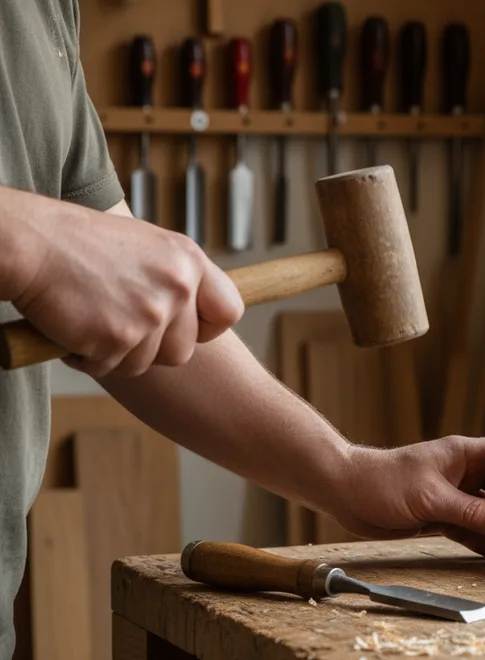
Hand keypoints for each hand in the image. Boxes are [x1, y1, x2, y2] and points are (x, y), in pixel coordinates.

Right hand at [12, 205, 243, 376]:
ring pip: (145, 364)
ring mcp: (150, 313)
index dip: (206, 328)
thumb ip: (174, 278)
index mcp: (189, 261)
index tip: (184, 329)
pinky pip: (109, 367)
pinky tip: (71, 326)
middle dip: (150, 348)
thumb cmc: (80, 244)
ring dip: (116, 353)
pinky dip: (86, 356)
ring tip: (90, 319)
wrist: (31, 242)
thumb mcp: (146, 247)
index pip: (229, 312)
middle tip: (116, 324)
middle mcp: (177, 287)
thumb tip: (192, 315)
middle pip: (183, 351)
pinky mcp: (118, 336)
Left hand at [328, 436, 484, 555]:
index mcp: (464, 454)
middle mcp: (462, 473)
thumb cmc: (384, 481)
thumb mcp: (432, 497)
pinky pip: (467, 528)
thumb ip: (470, 510)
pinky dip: (480, 540)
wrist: (345, 494)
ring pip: (484, 511)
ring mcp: (451, 495)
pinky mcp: (439, 516)